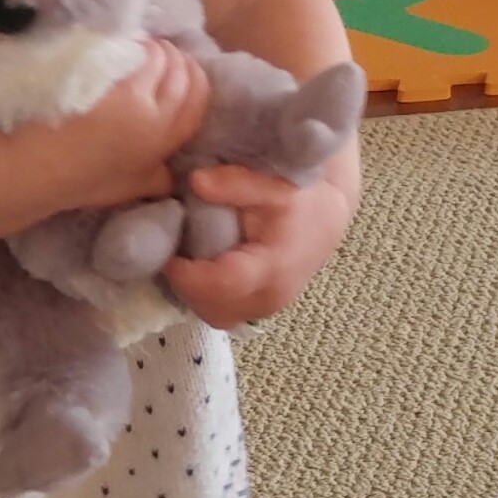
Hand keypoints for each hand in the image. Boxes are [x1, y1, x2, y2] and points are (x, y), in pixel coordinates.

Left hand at [59, 42, 212, 210]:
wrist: (35, 167)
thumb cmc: (78, 180)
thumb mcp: (128, 188)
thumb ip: (157, 178)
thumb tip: (174, 174)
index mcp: (163, 141)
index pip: (198, 98)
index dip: (194, 79)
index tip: (182, 69)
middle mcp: (153, 114)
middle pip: (181, 72)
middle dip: (174, 58)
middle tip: (157, 55)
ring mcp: (128, 92)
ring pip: (156, 55)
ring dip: (150, 48)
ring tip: (134, 51)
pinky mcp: (103, 75)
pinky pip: (126, 49)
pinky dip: (126, 45)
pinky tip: (114, 49)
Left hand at [164, 164, 353, 328]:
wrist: (328, 215)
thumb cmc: (302, 198)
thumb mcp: (273, 184)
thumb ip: (236, 183)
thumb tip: (196, 181)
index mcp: (273, 268)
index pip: (221, 285)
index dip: (188, 274)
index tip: (169, 253)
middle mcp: (271, 296)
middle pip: (214, 309)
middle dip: (189, 287)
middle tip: (175, 255)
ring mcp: (267, 307)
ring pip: (219, 316)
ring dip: (197, 294)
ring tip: (187, 261)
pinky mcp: (262, 307)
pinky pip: (226, 313)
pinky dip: (208, 297)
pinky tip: (201, 269)